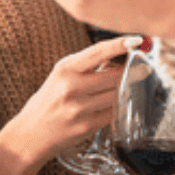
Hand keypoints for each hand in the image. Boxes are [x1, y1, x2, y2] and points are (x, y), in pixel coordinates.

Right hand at [0, 35, 132, 174]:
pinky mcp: (86, 126)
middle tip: (143, 68)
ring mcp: (79, 108)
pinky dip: (118, 107)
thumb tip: (119, 57)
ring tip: (130, 86)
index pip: (98, 52)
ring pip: (117, 94)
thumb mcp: (61, 77)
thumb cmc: (49, 101)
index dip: (120, 44)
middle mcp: (71, 86)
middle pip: (115, 75)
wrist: (31, 134)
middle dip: (132, 71)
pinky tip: (117, 104)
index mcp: (65, 68)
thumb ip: (87, 67)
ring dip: (127, 90)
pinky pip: (113, 112)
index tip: (137, 40)